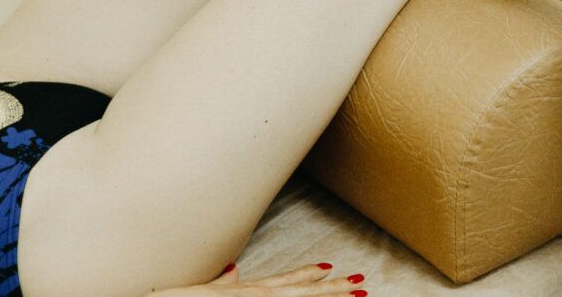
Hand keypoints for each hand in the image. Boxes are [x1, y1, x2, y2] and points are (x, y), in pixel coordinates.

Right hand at [146, 262, 368, 295]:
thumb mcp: (199, 291)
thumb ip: (220, 284)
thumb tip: (233, 270)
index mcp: (243, 291)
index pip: (283, 281)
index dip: (308, 275)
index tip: (331, 267)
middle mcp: (252, 296)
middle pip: (300, 293)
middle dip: (332, 290)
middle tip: (361, 284)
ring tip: (358, 295)